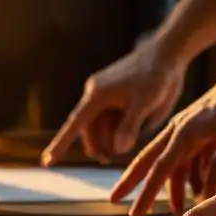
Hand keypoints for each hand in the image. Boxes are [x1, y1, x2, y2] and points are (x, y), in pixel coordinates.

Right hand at [42, 38, 183, 165]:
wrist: (167, 54)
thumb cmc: (156, 76)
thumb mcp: (145, 102)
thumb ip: (130, 126)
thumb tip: (118, 149)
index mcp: (97, 95)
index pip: (74, 125)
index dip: (60, 144)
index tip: (47, 161)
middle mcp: (95, 95)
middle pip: (88, 130)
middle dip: (97, 146)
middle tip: (110, 159)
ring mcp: (103, 95)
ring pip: (99, 127)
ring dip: (108, 139)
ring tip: (126, 144)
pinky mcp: (113, 96)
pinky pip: (108, 119)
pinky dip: (115, 130)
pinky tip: (131, 130)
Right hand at [111, 39, 215, 215]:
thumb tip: (204, 196)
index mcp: (185, 131)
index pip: (159, 168)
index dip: (145, 194)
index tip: (132, 214)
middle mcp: (181, 129)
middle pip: (151, 160)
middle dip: (134, 182)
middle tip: (115, 201)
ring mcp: (191, 128)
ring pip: (173, 162)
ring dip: (173, 186)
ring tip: (177, 210)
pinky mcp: (203, 128)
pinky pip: (190, 156)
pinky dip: (192, 174)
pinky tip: (201, 189)